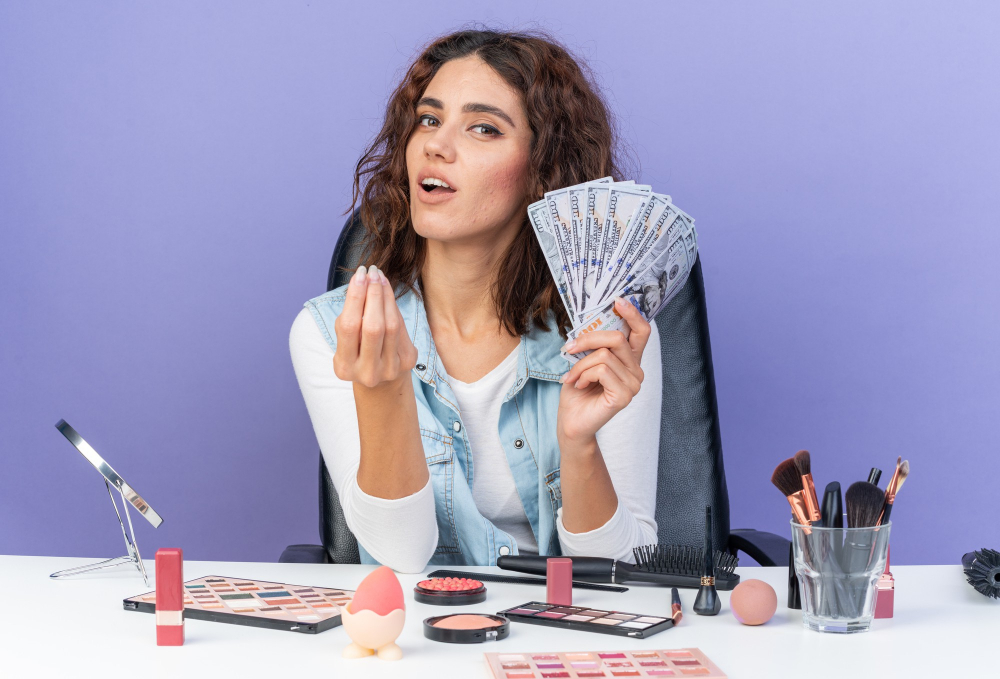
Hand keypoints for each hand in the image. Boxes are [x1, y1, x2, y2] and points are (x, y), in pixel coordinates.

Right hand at [333, 265, 417, 387]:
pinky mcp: (407, 362)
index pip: (350, 327)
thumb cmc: (357, 353)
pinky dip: (394, 307)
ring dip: (386, 296)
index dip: (355, 297)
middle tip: (372, 272)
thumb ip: (350, 320)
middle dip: (373, 295)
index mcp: (345, 367)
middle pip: (373, 326)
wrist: (380, 382)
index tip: (358, 275)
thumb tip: (362, 281)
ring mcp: (390, 369)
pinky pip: (401, 328)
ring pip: (391, 325)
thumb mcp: (346, 343)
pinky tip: (388, 292)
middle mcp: (368, 372)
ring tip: (380, 277)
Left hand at [556, 297, 651, 443]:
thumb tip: (591, 321)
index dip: (632, 313)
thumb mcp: (584, 360)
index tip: (617, 301)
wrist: (571, 422)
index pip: (642, 331)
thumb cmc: (577, 391)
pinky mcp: (624, 396)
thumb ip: (595, 344)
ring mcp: (633, 385)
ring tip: (572, 377)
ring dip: (580, 364)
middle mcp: (637, 371)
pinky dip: (583, 374)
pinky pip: (601, 370)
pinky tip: (579, 385)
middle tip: (570, 348)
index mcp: (630, 360)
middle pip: (617, 338)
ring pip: (604, 355)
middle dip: (589, 339)